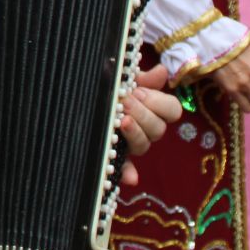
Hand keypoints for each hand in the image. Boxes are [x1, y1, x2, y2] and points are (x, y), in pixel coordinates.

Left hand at [117, 65, 181, 185]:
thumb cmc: (106, 87)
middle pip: (159, 129)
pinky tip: (130, 178)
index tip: (139, 91)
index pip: (172, 110)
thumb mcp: (122, 78)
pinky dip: (128, 174)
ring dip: (136, 133)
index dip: (159, 101)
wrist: (77, 99)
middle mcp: (144, 129)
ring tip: (121, 120)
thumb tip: (161, 71)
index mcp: (151, 109)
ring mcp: (130, 145)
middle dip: (143, 114)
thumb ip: (141, 77)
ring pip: (144, 146)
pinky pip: (125, 170)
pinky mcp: (114, 157)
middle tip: (127, 102)